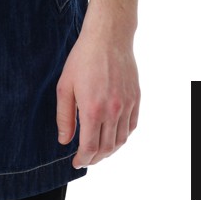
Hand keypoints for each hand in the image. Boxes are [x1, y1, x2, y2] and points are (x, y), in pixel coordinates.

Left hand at [55, 0, 140, 167]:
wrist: (108, 37)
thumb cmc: (83, 58)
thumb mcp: (65, 86)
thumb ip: (64, 116)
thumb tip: (64, 140)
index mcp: (93, 109)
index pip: (90, 147)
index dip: (83, 159)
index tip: (77, 162)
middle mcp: (113, 111)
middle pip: (107, 148)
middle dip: (96, 158)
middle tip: (86, 159)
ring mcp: (127, 105)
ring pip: (121, 140)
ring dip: (110, 151)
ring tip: (99, 151)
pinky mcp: (136, 99)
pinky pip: (132, 126)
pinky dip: (123, 137)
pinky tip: (114, 136)